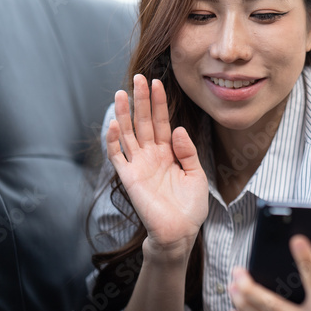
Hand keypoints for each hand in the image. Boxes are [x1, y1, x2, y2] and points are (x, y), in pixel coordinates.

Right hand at [107, 73, 208, 262]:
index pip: (162, 122)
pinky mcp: (129, 178)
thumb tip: (177, 128)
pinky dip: (114, 140)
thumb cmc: (190, 207)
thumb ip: (187, 151)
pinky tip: (114, 123)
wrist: (179, 231)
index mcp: (169, 153)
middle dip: (141, 100)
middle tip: (139, 78)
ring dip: (124, 114)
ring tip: (121, 93)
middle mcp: (152, 155)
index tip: (157, 83)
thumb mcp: (196, 174)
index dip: (159, 103)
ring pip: (128, 134)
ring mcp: (139, 165)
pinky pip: (118, 156)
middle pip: (144, 122)